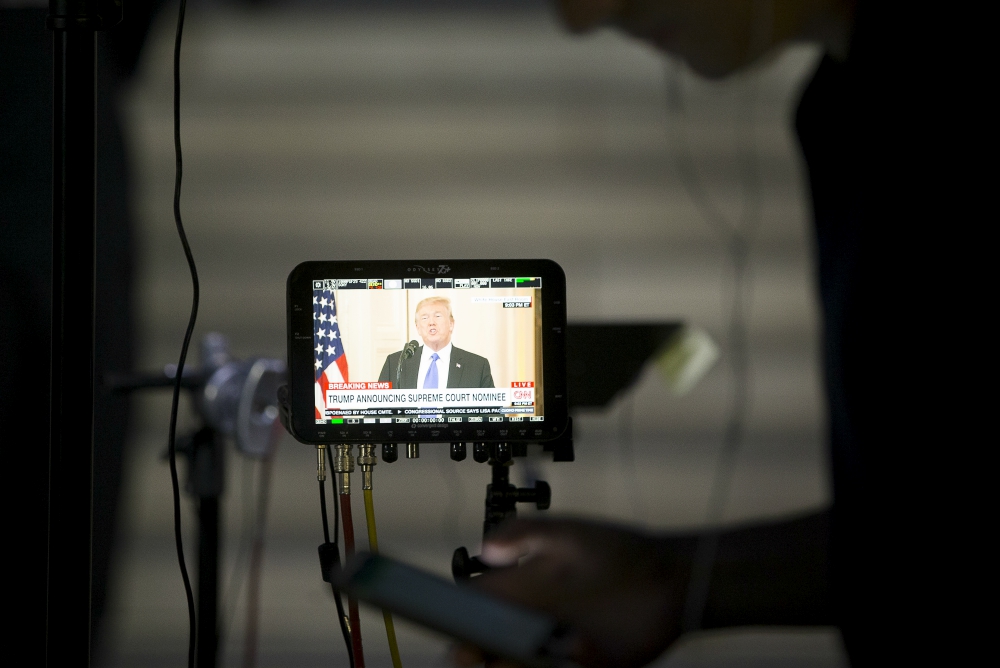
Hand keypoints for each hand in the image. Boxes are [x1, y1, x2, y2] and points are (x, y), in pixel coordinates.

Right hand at [453, 518, 692, 667]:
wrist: (671, 579)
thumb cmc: (619, 551)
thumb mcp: (568, 534)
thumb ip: (527, 533)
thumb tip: (487, 548)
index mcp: (526, 586)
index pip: (479, 605)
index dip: (461, 620)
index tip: (455, 632)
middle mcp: (536, 620)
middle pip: (490, 645)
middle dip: (474, 655)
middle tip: (472, 657)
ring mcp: (559, 648)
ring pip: (516, 667)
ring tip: (509, 664)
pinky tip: (553, 663)